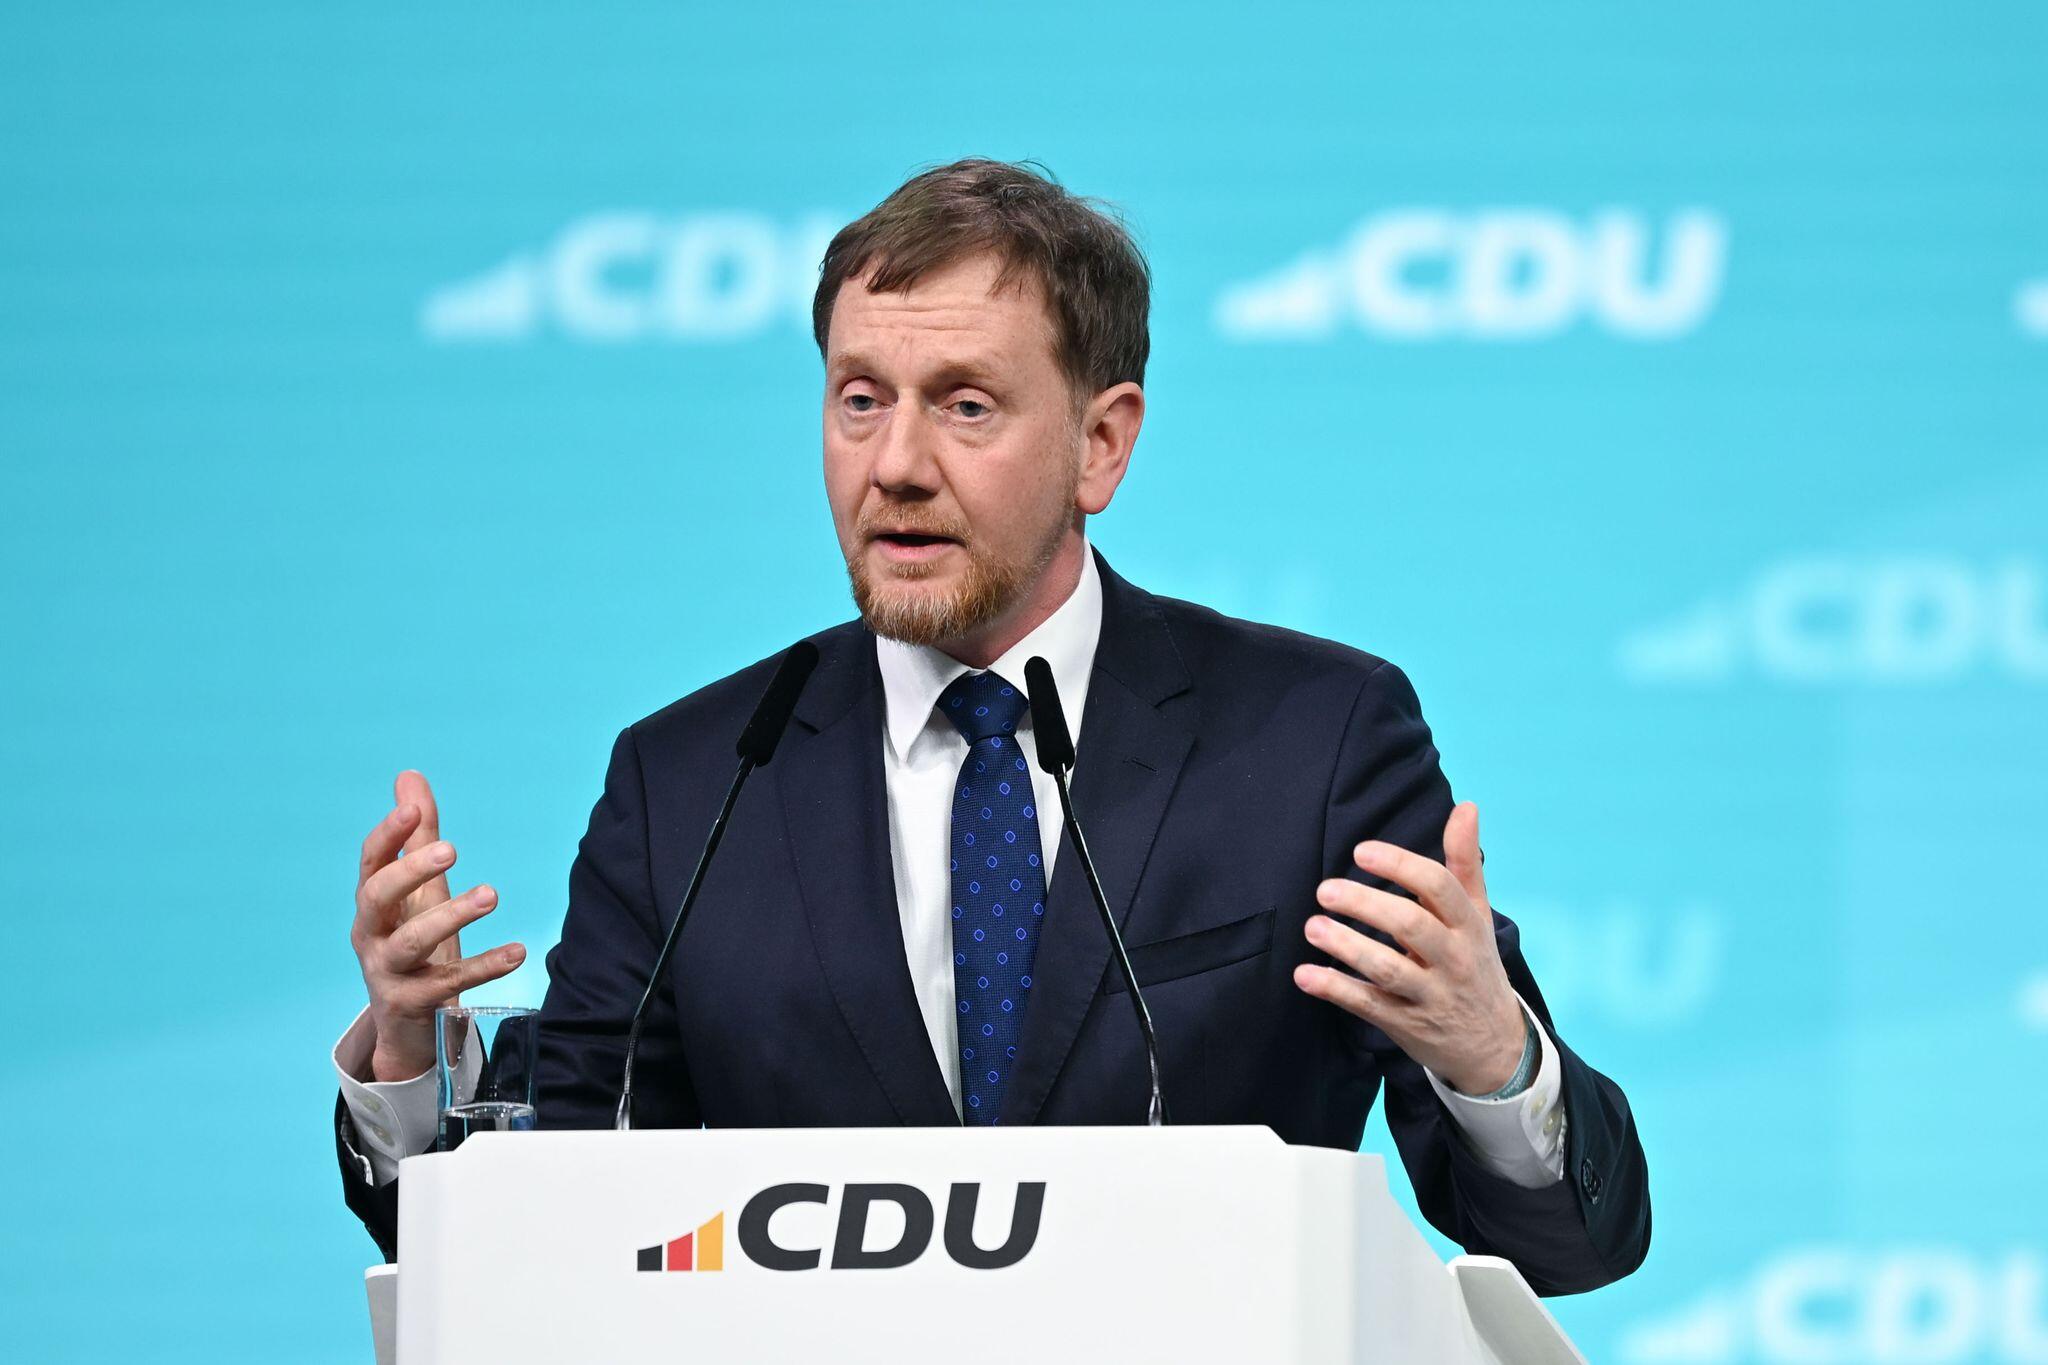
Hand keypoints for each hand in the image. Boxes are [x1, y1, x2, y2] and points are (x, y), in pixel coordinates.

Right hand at [350, 770, 524, 1081]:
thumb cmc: (412, 944)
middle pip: (377, 898)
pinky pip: (449, 984)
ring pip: (411, 942)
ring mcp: (388, 972)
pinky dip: (485, 967)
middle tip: (451, 849)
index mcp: (373, 904)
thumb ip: (416, 836)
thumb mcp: (417, 891)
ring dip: (451, 916)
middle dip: (410, 872)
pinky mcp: (413, 1004)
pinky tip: (519, 951)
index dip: (388, 835)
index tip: (413, 809)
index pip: (370, 863)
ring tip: (491, 894)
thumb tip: (409, 777)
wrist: (405, 1023)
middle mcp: (371, 935)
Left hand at [1292, 802, 1525, 1093]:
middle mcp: (1453, 959)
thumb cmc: (1475, 963)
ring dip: (1346, 947)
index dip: (1399, 865)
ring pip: (1388, 969)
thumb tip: (1465, 806)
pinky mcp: (1406, 1024)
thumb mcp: (1477, 914)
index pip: (1439, 887)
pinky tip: (1304, 975)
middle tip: (1324, 890)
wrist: (1494, 1044)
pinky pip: (1369, 1005)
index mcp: (1468, 924)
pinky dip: (1335, 990)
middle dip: (1365, 905)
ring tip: (1312, 927)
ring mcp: (1429, 995)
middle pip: (1410, 926)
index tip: (1361, 851)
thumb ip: (1464, 861)